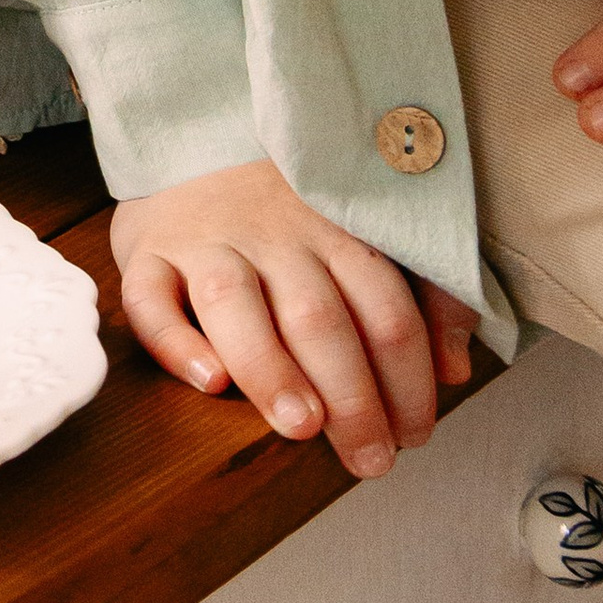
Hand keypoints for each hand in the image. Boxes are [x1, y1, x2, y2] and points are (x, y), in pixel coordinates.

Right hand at [113, 156, 477, 477]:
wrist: (190, 144)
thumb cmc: (288, 214)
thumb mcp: (362, 236)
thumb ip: (421, 300)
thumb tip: (457, 372)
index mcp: (335, 230)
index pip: (384, 307)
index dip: (407, 378)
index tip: (414, 435)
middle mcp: (272, 233)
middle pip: (317, 315)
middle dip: (350, 394)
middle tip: (370, 459)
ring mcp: (205, 241)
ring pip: (233, 303)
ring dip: (271, 369)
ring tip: (301, 427)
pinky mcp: (145, 253)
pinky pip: (150, 297)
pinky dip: (176, 343)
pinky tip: (209, 383)